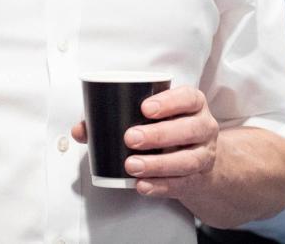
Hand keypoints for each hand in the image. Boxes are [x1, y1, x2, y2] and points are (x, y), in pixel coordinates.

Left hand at [71, 86, 218, 197]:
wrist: (198, 159)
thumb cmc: (168, 129)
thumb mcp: (151, 118)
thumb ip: (114, 118)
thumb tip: (81, 129)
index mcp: (193, 105)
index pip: (188, 98)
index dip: (169, 102)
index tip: (145, 108)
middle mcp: (203, 128)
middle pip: (189, 130)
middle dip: (159, 134)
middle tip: (130, 138)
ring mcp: (204, 155)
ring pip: (187, 160)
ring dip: (158, 164)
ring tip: (131, 165)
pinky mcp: (198, 179)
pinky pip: (182, 184)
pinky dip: (161, 186)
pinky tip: (142, 185)